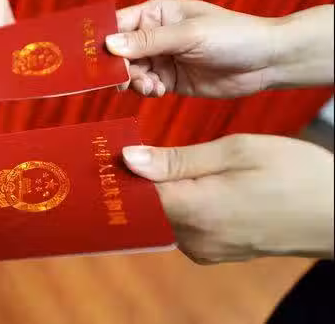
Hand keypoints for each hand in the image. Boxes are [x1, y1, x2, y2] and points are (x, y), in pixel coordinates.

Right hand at [107, 0, 332, 96]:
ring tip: (149, 86)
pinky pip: (145, 86)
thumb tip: (109, 45)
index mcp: (157, 13)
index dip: (103, 40)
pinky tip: (158, 91)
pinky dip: (146, 91)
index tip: (91, 59)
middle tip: (123, 79)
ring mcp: (162, 58)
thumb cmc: (233, 36)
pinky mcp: (169, 80)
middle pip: (119, 52)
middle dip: (118, 67)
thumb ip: (148, 41)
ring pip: (129, 72)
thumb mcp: (189, 35)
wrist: (266, 62)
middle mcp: (155, 34)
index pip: (118, 24)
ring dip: (133, 81)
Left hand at [122, 134, 333, 263]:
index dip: (119, 172)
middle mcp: (195, 239)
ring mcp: (204, 250)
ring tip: (162, 163)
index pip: (134, 195)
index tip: (109, 150)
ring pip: (161, 218)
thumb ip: (177, 160)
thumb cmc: (295, 174)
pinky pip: (180, 227)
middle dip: (135, 181)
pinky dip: (176, 206)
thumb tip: (128, 159)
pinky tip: (187, 185)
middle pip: (144, 208)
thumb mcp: (236, 151)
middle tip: (132, 150)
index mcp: (196, 211)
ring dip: (157, 193)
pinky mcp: (213, 253)